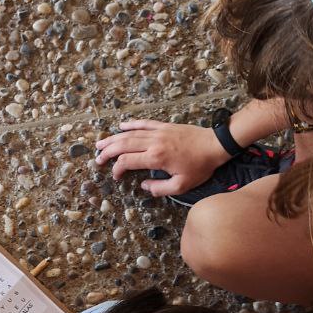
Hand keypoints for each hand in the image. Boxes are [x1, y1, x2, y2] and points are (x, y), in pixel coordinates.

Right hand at [94, 119, 230, 193]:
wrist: (214, 145)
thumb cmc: (200, 166)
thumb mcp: (182, 185)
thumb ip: (160, 188)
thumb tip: (144, 185)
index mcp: (156, 158)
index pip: (127, 161)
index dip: (117, 169)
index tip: (116, 176)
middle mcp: (153, 143)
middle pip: (123, 145)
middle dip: (107, 152)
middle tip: (97, 158)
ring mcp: (158, 132)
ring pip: (129, 134)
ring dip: (113, 138)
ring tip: (100, 143)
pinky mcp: (164, 126)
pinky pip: (143, 124)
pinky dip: (131, 124)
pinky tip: (121, 126)